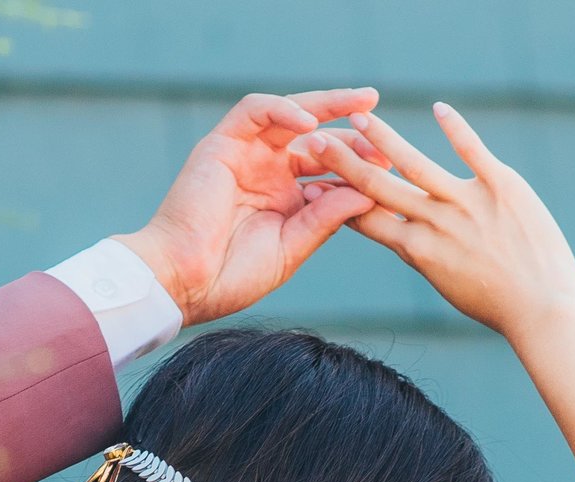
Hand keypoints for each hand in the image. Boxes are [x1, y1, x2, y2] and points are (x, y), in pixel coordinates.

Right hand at [117, 89, 381, 326]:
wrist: (183, 284)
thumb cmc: (231, 277)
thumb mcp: (292, 247)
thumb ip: (327, 217)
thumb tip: (370, 190)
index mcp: (283, 199)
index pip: (328, 170)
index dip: (359, 166)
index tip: (391, 169)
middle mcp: (266, 172)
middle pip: (315, 137)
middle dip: (352, 130)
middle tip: (383, 125)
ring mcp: (244, 156)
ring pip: (289, 113)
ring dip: (327, 104)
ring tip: (362, 104)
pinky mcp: (221, 144)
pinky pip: (255, 111)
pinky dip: (284, 110)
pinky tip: (310, 123)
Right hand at [300, 103, 574, 343]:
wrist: (542, 309)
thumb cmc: (496, 304)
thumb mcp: (447, 283)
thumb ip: (424, 254)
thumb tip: (404, 236)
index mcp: (417, 251)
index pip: (365, 218)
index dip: (334, 198)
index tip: (311, 180)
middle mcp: (435, 223)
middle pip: (377, 186)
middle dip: (343, 161)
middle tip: (317, 140)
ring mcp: (468, 202)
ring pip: (414, 164)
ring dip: (382, 137)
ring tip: (359, 117)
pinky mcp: (502, 185)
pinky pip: (473, 150)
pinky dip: (455, 128)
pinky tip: (439, 108)